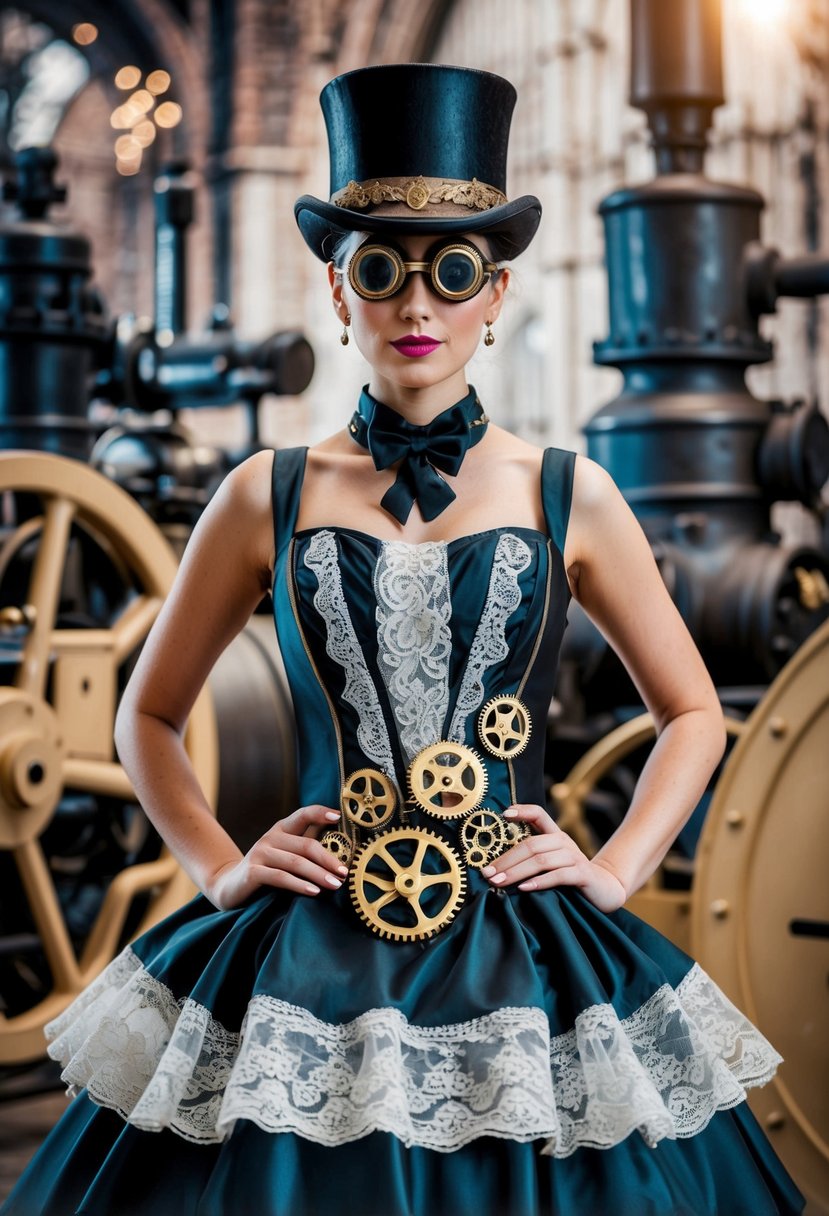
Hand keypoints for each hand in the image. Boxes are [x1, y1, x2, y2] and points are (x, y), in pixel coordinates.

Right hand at [209, 805, 347, 910]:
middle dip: (328, 859)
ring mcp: (260, 853)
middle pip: (306, 845)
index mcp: (282, 829)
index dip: (320, 812)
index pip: (303, 815)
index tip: (338, 816)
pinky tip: (314, 892)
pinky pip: (281, 878)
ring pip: (296, 862)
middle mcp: (271, 837)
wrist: (231, 886)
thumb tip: (338, 837)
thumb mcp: (286, 853)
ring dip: (318, 874)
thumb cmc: (267, 869)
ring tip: (335, 884)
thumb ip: (306, 843)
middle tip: (344, 873)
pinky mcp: (252, 872)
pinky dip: (299, 885)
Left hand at [482, 804, 626, 912]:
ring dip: (516, 872)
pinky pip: (558, 876)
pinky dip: (539, 882)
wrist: (604, 889)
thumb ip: (532, 858)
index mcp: (555, 835)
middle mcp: (564, 842)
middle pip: (531, 845)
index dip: (523, 811)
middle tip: (487, 873)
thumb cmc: (570, 876)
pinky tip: (523, 888)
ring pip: (540, 861)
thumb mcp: (552, 861)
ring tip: (498, 882)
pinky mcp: (582, 875)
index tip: (504, 814)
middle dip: (506, 860)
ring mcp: (574, 858)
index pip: (539, 814)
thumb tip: (496, 866)